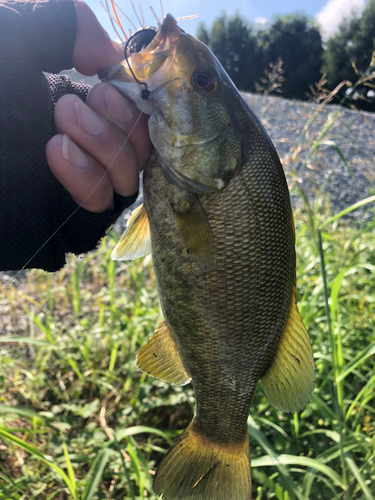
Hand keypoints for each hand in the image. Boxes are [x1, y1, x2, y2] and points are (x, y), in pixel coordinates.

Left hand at [46, 2, 151, 212]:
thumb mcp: (11, 37)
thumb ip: (63, 22)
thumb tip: (109, 53)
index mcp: (73, 107)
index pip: (132, 113)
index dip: (133, 100)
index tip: (107, 81)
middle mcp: (82, 148)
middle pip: (140, 146)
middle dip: (117, 122)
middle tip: (69, 107)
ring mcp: (77, 187)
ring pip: (128, 177)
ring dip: (104, 145)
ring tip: (56, 129)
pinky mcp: (68, 221)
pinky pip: (103, 207)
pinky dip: (88, 178)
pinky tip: (54, 155)